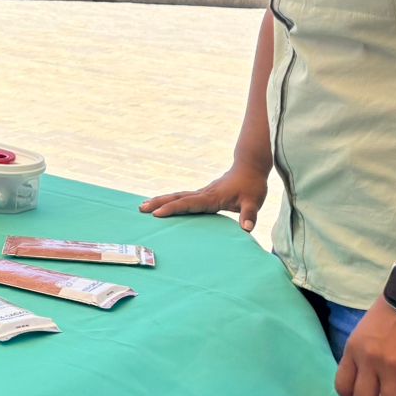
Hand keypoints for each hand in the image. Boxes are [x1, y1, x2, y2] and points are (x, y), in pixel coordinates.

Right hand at [138, 161, 267, 230]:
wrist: (249, 166)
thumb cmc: (252, 185)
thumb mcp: (253, 201)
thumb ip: (249, 215)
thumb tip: (247, 229)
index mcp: (211, 197)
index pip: (189, 203)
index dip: (173, 209)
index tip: (157, 214)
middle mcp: (203, 193)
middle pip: (177, 197)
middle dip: (159, 203)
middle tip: (141, 209)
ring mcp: (202, 192)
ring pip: (177, 196)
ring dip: (161, 200)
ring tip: (144, 206)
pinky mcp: (203, 194)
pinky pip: (183, 197)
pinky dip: (170, 200)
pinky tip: (163, 205)